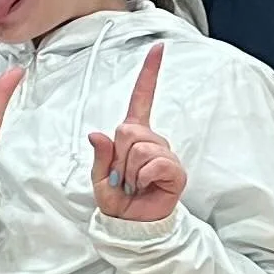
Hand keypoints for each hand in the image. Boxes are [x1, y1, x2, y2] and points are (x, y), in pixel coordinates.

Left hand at [88, 43, 185, 222]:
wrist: (132, 225)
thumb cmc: (117, 200)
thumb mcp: (99, 177)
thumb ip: (99, 156)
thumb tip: (98, 134)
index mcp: (134, 135)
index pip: (141, 99)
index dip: (149, 74)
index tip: (158, 49)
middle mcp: (152, 140)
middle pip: (129, 130)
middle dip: (118, 156)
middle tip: (121, 176)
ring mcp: (165, 155)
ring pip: (140, 148)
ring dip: (129, 170)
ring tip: (133, 184)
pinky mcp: (175, 171)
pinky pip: (154, 163)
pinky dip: (142, 177)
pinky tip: (145, 187)